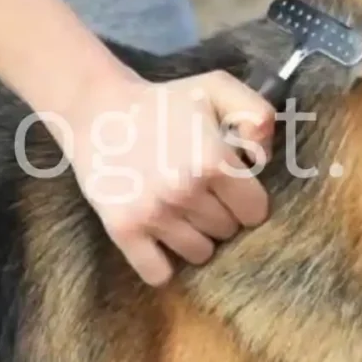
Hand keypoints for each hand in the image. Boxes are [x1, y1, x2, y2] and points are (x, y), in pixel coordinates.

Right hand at [62, 70, 275, 285]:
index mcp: (213, 161)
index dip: (247, 198)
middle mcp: (185, 192)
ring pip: (199, 254)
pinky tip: (160, 237)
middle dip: (221, 213)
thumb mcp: (217, 88)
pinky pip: (158, 273)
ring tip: (179, 207)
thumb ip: (257, 113)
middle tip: (199, 190)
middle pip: (227, 232)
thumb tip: (263, 159)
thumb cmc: (164, 102)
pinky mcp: (123, 230)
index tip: (230, 186)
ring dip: (195, 236)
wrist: (98, 109)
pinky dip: (163, 263)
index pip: (255, 211)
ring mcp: (153, 214)